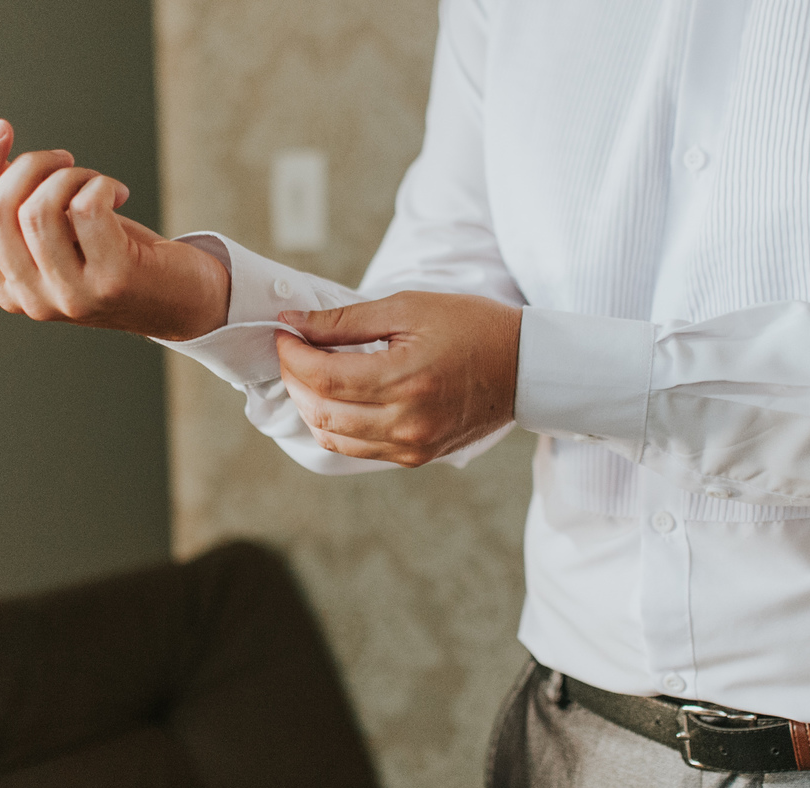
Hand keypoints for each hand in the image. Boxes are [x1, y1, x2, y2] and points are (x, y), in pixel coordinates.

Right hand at [0, 119, 229, 340]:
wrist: (185, 301)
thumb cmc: (120, 257)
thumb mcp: (62, 235)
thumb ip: (24, 211)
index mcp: (8, 288)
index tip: (1, 129)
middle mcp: (32, 299)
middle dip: (30, 165)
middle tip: (67, 159)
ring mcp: (71, 295)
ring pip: (38, 208)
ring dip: (69, 175)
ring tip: (96, 180)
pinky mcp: (112, 279)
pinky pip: (86, 206)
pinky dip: (101, 183)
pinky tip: (120, 192)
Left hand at [274, 291, 520, 466]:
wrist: (524, 367)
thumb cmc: (471, 326)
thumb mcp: (408, 307)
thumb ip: (346, 321)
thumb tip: (294, 322)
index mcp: (405, 380)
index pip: (323, 377)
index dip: (291, 354)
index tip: (284, 332)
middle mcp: (406, 422)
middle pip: (320, 412)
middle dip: (294, 379)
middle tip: (291, 351)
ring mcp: (411, 446)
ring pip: (332, 438)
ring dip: (309, 406)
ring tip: (308, 374)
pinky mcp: (416, 457)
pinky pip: (357, 450)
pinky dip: (335, 426)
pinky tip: (335, 398)